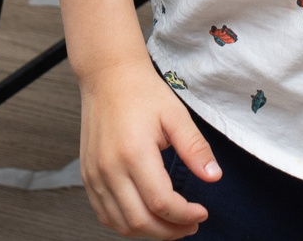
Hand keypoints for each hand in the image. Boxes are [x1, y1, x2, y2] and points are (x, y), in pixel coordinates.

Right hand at [76, 61, 217, 238]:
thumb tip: (214, 176)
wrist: (107, 77)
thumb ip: (195, 148)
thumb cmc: (141, 92)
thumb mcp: (176, 115)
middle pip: (140, 221)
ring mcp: (95, 175)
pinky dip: (126, 224)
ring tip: (171, 224)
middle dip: (170, 231)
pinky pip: (105, 214)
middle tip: (191, 225)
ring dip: (149, 232)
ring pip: (121, 224)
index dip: (185, 215)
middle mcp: (110, 168)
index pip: (161, 203)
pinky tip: (146, 216)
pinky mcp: (88, 177)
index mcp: (134, 153)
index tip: (202, 213)